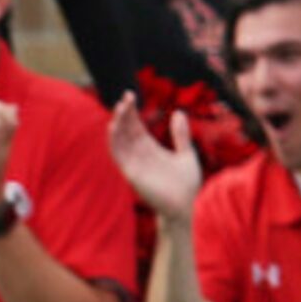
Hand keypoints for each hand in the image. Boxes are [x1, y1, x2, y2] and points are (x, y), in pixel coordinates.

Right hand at [107, 93, 202, 220]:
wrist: (186, 206)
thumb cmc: (187, 184)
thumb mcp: (186, 154)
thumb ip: (180, 134)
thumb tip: (178, 112)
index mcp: (150, 148)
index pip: (135, 126)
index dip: (131, 112)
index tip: (130, 95)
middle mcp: (139, 154)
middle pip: (126, 129)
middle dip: (124, 113)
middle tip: (126, 97)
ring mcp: (133, 162)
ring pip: (119, 139)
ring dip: (117, 123)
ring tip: (120, 108)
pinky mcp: (130, 172)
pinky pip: (118, 154)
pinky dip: (113, 140)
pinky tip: (113, 126)